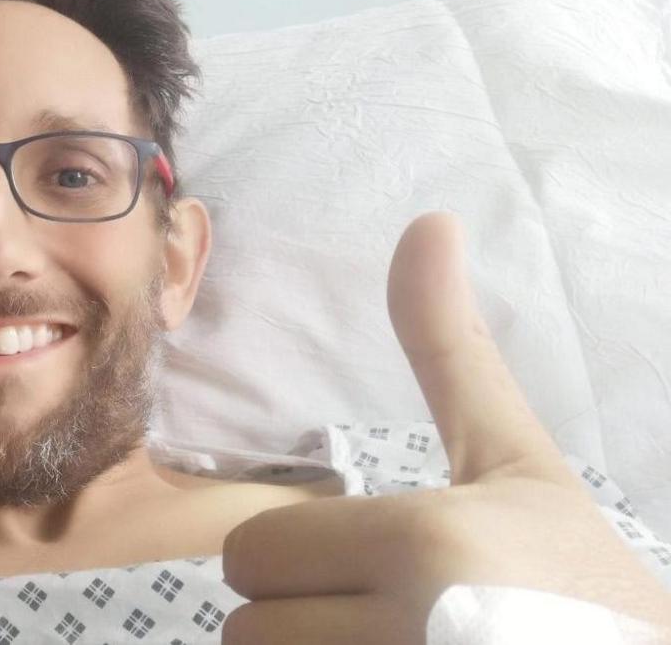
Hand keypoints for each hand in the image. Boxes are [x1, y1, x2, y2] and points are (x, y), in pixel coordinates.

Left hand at [219, 212, 670, 643]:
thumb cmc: (579, 583)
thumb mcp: (517, 463)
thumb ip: (450, 352)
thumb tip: (427, 221)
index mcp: (420, 547)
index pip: (249, 557)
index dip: (301, 564)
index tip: (380, 573)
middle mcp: (403, 635)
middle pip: (246, 631)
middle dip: (304, 626)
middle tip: (396, 628)